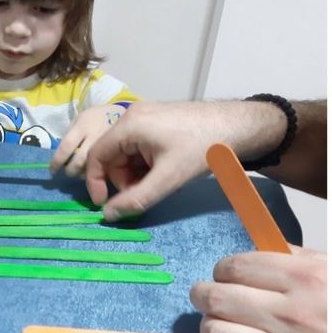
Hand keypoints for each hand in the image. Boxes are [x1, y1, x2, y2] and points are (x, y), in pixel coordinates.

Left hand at [49, 104, 124, 176]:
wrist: (120, 114)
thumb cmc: (94, 118)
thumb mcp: (79, 120)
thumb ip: (69, 135)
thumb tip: (60, 157)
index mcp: (83, 126)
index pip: (66, 146)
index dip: (57, 161)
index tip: (52, 169)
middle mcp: (95, 136)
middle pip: (79, 162)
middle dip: (70, 171)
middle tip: (68, 171)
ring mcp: (108, 146)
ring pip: (91, 168)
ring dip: (82, 174)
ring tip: (80, 172)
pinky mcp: (117, 154)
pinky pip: (103, 169)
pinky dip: (95, 173)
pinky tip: (93, 171)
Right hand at [84, 100, 284, 220]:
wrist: (236, 126)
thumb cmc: (202, 148)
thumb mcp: (167, 179)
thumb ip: (135, 199)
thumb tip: (108, 216)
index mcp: (129, 125)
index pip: (95, 156)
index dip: (95, 182)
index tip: (105, 205)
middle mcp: (132, 116)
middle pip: (111, 156)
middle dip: (123, 180)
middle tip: (145, 194)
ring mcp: (144, 116)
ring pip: (126, 154)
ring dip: (136, 174)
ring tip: (160, 182)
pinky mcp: (156, 121)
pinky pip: (139, 147)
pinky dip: (145, 164)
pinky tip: (165, 170)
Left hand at [189, 247, 326, 332]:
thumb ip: (304, 260)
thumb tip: (266, 254)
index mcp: (306, 278)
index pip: (236, 266)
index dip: (222, 270)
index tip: (224, 274)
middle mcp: (289, 314)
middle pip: (215, 299)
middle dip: (204, 295)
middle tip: (206, 296)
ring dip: (214, 329)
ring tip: (222, 326)